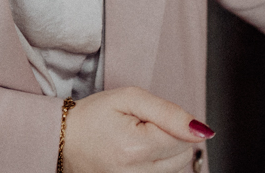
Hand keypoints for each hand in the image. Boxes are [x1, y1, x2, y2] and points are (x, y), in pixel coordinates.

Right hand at [63, 86, 213, 172]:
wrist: (63, 140)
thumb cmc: (92, 116)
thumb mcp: (128, 98)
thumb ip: (168, 112)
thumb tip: (201, 130)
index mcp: (136, 148)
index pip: (184, 138)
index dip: (169, 121)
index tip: (147, 117)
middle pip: (184, 156)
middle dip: (171, 138)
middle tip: (141, 127)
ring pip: (177, 170)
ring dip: (166, 154)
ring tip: (138, 142)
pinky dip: (158, 166)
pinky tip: (139, 156)